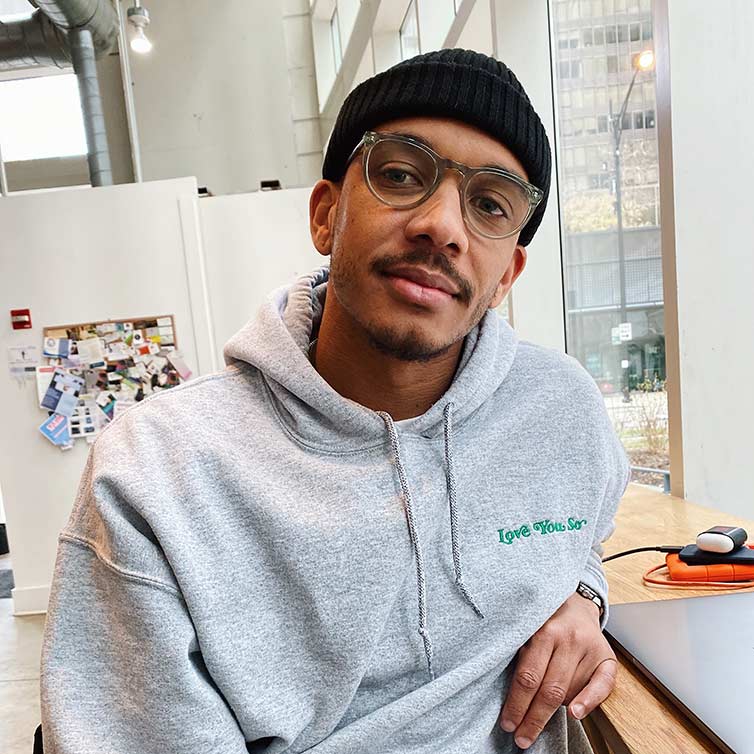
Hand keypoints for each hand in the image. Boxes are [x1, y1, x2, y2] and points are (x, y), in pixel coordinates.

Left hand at [498, 592, 617, 749]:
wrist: (577, 603)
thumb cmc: (546, 621)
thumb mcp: (529, 628)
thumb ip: (522, 655)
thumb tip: (507, 694)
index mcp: (543, 631)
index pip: (528, 677)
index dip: (517, 704)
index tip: (508, 724)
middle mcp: (567, 639)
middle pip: (548, 689)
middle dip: (532, 719)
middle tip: (521, 738)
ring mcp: (589, 647)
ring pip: (570, 690)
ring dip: (552, 712)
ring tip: (535, 723)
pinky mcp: (607, 657)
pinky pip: (602, 685)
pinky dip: (589, 701)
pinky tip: (575, 714)